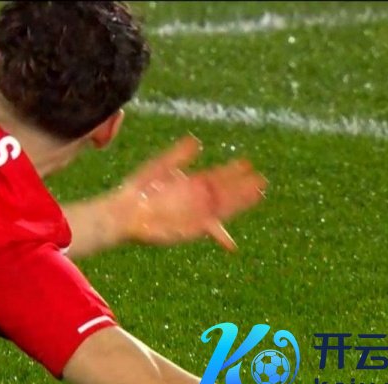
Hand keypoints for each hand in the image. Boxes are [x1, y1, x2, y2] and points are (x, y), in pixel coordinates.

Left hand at [109, 135, 267, 250]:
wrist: (125, 209)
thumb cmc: (141, 188)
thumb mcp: (160, 167)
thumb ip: (178, 156)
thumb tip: (196, 141)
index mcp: (192, 184)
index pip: (218, 177)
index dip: (233, 172)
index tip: (248, 164)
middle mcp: (196, 200)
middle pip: (224, 193)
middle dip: (242, 188)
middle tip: (262, 181)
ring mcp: (193, 215)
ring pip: (221, 209)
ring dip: (238, 204)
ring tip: (256, 196)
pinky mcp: (187, 231)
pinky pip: (206, 230)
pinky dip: (219, 234)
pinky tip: (232, 239)